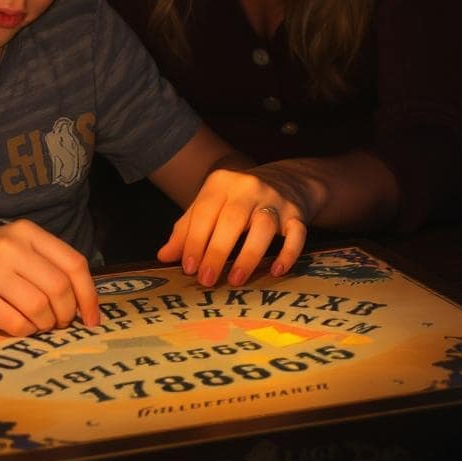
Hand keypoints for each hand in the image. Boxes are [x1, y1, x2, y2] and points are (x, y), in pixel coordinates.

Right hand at [0, 220, 99, 336]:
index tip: (93, 319)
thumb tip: (86, 303)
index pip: (74, 264)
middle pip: (59, 288)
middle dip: (67, 314)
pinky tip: (20, 326)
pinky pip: (16, 323)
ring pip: (40, 308)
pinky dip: (25, 331)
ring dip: (46, 324)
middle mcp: (11, 247)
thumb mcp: (17, 248)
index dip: (89, 295)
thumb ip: (48, 265)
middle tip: (61, 323)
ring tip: (39, 324)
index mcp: (27, 233)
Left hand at [157, 167, 312, 286]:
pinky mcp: (297, 213)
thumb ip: (187, 229)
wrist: (285, 180)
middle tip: (206, 280)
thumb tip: (164, 256)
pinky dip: (288, 253)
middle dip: (217, 251)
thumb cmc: (237, 200)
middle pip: (232, 219)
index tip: (189, 268)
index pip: (205, 211)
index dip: (195, 240)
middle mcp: (248, 187)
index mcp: (221, 183)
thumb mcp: (210, 206)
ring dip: (248, 255)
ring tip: (235, 280)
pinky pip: (297, 233)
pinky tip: (276, 271)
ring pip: (263, 226)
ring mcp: (275, 199)